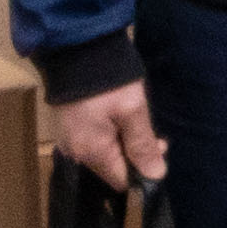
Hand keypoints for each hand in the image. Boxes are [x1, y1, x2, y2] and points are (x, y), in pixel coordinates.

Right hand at [49, 83, 164, 187]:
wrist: (77, 46)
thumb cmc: (108, 80)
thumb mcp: (132, 110)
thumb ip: (143, 145)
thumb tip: (156, 176)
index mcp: (91, 152)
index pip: (121, 181)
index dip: (142, 170)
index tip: (158, 147)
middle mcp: (75, 152)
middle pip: (112, 168)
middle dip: (135, 154)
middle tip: (153, 132)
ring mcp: (69, 139)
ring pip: (104, 154)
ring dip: (123, 143)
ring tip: (136, 120)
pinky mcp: (68, 125)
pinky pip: (93, 141)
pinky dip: (109, 134)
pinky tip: (118, 117)